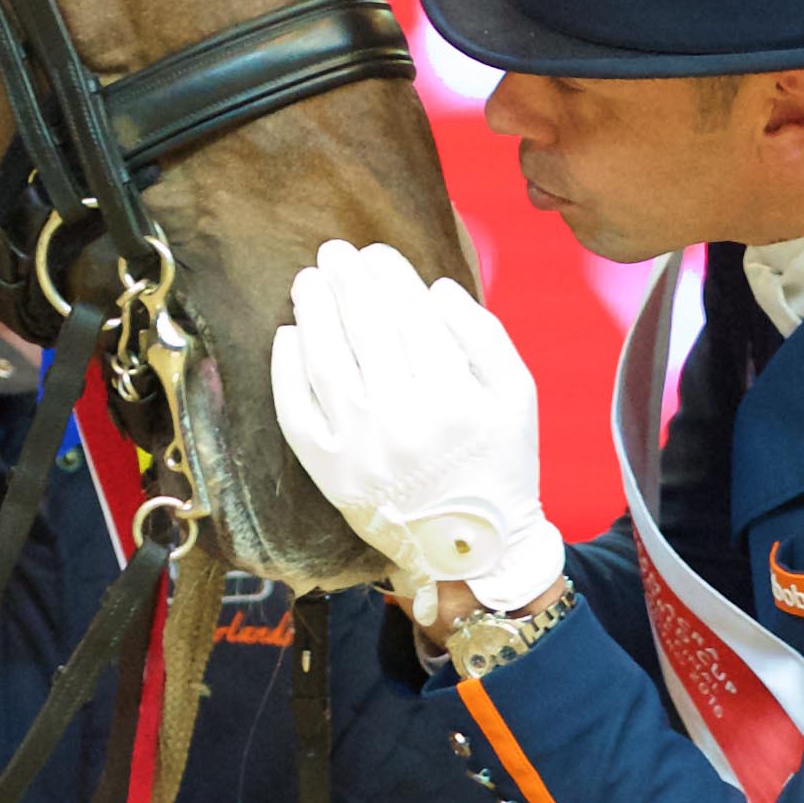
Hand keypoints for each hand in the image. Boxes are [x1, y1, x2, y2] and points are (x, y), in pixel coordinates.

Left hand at [270, 240, 562, 613]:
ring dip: (313, 312)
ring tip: (308, 282)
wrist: (472, 550)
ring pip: (326, 362)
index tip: (376, 253)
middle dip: (347, 281)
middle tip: (334, 252)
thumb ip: (484, 335)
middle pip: (366, 330)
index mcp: (454, 398)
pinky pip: (296, 412)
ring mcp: (359, 448)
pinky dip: (285, 370)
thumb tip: (435, 289)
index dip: (389, 276)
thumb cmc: (499, 463)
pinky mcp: (329, 473)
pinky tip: (288, 335)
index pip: (412, 316)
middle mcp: (403, 421)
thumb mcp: (517, 396)